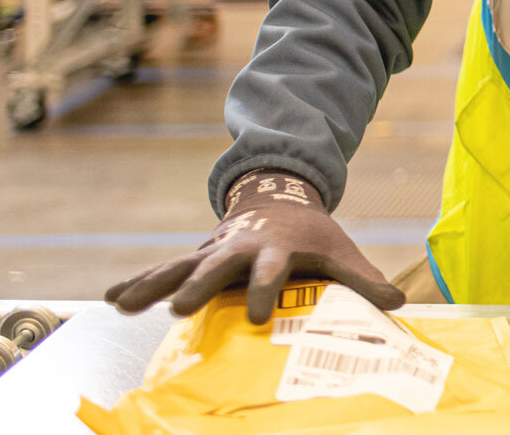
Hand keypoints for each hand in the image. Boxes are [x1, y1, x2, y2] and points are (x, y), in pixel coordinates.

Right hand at [105, 170, 403, 323]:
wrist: (280, 198)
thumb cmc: (313, 234)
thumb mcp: (340, 252)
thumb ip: (364, 280)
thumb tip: (399, 303)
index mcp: (276, 248)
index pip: (270, 269)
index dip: (263, 288)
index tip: (253, 313)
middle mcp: (239, 248)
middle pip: (215, 267)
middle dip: (197, 287)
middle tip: (178, 309)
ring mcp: (212, 250)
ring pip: (178, 266)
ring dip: (152, 285)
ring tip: (124, 304)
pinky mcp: (196, 256)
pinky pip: (162, 270)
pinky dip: (136, 282)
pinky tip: (110, 298)